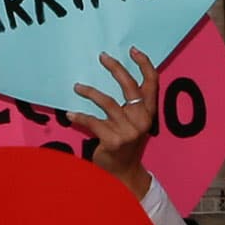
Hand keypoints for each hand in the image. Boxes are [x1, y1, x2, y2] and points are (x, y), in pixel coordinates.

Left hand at [73, 49, 158, 199]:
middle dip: (115, 68)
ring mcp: (128, 130)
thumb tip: (116, 77)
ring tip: (77, 86)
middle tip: (102, 57)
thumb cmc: (126, 143)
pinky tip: (71, 114)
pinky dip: (80, 117)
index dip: (144, 64)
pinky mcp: (113, 140)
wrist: (123, 173)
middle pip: (129, 87)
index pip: (152, 83)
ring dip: (90, 92)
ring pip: (107, 102)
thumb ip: (131, 105)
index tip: (133, 50)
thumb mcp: (135, 123)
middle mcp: (141, 119)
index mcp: (149, 112)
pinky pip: (92, 122)